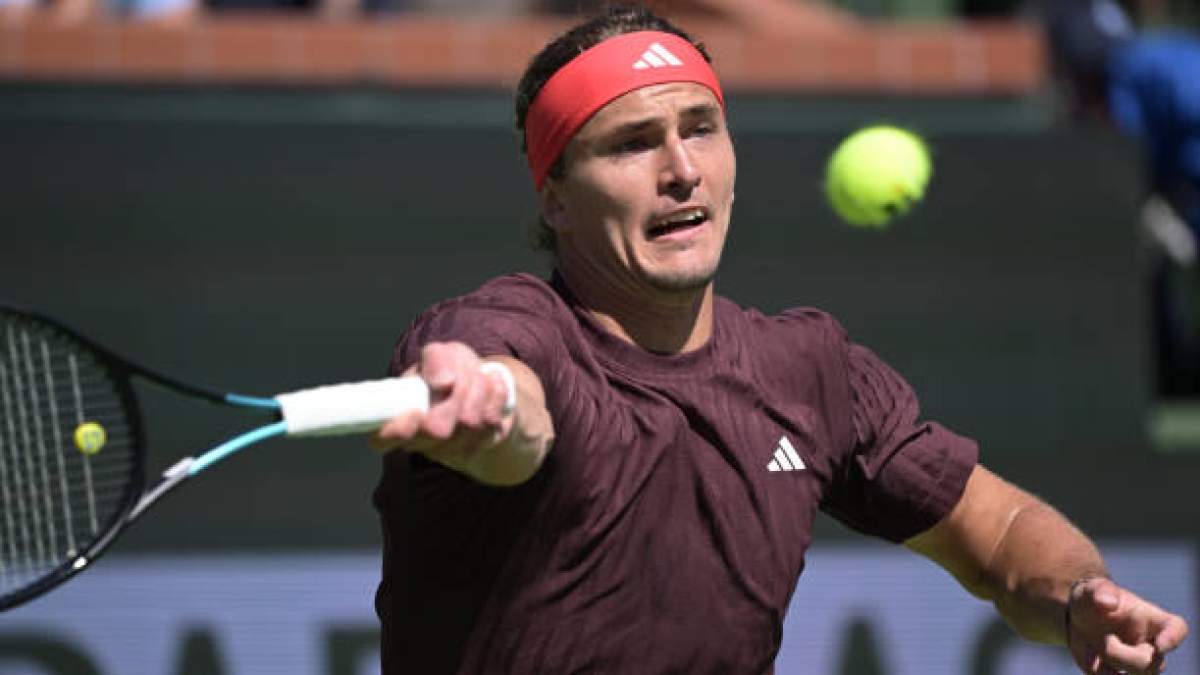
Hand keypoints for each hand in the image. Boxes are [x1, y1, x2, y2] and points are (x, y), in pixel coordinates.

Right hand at [369, 341, 514, 471]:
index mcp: (396, 415)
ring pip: (468, 423)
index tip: (414, 415)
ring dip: (479, 390)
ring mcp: (448, 450)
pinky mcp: (476, 448)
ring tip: (478, 376)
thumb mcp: (442, 354)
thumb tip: (445, 382)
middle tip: (461, 377)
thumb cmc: (453, 371)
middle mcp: (418, 440)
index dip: (396, 431)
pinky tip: (493, 386)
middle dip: (457, 393)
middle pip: (437, 430)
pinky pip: (490, 423)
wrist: (484, 388)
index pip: (381, 439)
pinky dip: (496, 397)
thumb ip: (437, 359)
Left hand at [1067, 577, 1189, 673]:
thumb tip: (1107, 602)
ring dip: (1113, 663)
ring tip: (1096, 647)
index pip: (1176, 628)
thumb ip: (1101, 591)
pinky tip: (1091, 657)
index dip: (1173, 639)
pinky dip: (1099, 671)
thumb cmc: (1091, 599)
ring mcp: (1134, 663)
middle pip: (1154, 664)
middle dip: (1125, 656)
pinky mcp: (1116, 673)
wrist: (1074, 618)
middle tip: (1105, 639)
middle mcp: (1149, 644)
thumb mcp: (1092, 589)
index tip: (1160, 645)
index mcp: (1151, 619)